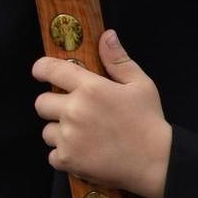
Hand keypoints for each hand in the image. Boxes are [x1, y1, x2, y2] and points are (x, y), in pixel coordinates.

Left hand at [31, 31, 170, 197]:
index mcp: (91, 88)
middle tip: (76, 112)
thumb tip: (106, 35)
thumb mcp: (141, 85)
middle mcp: (74, 111)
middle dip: (54, 106)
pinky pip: (53, 154)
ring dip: (60, 132)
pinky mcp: (67, 160)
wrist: (156, 162)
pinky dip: (66, 155)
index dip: (42, 69)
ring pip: (47, 131)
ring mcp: (68, 137)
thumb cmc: (149, 121)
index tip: (43, 73)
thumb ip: (118, 60)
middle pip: (41, 103)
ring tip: (85, 136)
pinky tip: (86, 153)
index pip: (49, 69)